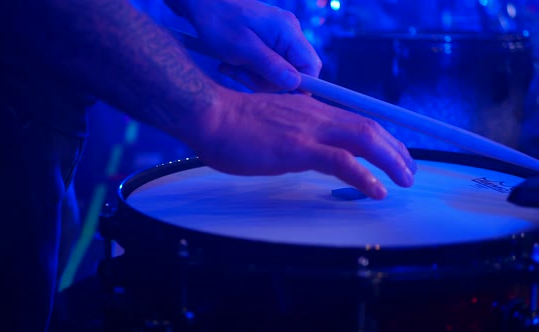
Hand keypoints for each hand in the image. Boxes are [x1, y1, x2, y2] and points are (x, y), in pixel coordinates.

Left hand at [166, 0, 321, 91]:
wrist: (201, 4)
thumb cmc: (219, 21)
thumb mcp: (243, 48)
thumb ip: (271, 66)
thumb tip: (296, 84)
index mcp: (288, 31)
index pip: (311, 65)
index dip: (301, 85)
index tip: (280, 94)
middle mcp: (288, 33)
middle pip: (293, 72)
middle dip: (268, 82)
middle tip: (241, 74)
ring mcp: (278, 38)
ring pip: (277, 72)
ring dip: (254, 77)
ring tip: (232, 67)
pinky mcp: (267, 42)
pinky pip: (266, 65)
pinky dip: (249, 70)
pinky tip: (231, 64)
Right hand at [189, 88, 416, 199]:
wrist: (211, 116)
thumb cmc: (233, 122)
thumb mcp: (274, 122)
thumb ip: (295, 131)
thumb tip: (306, 147)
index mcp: (312, 109)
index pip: (358, 120)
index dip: (382, 138)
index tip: (394, 154)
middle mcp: (317, 115)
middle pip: (370, 128)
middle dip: (396, 150)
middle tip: (409, 170)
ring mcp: (309, 131)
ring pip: (364, 140)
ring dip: (391, 161)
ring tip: (405, 180)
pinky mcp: (298, 149)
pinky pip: (341, 162)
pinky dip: (364, 176)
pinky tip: (377, 190)